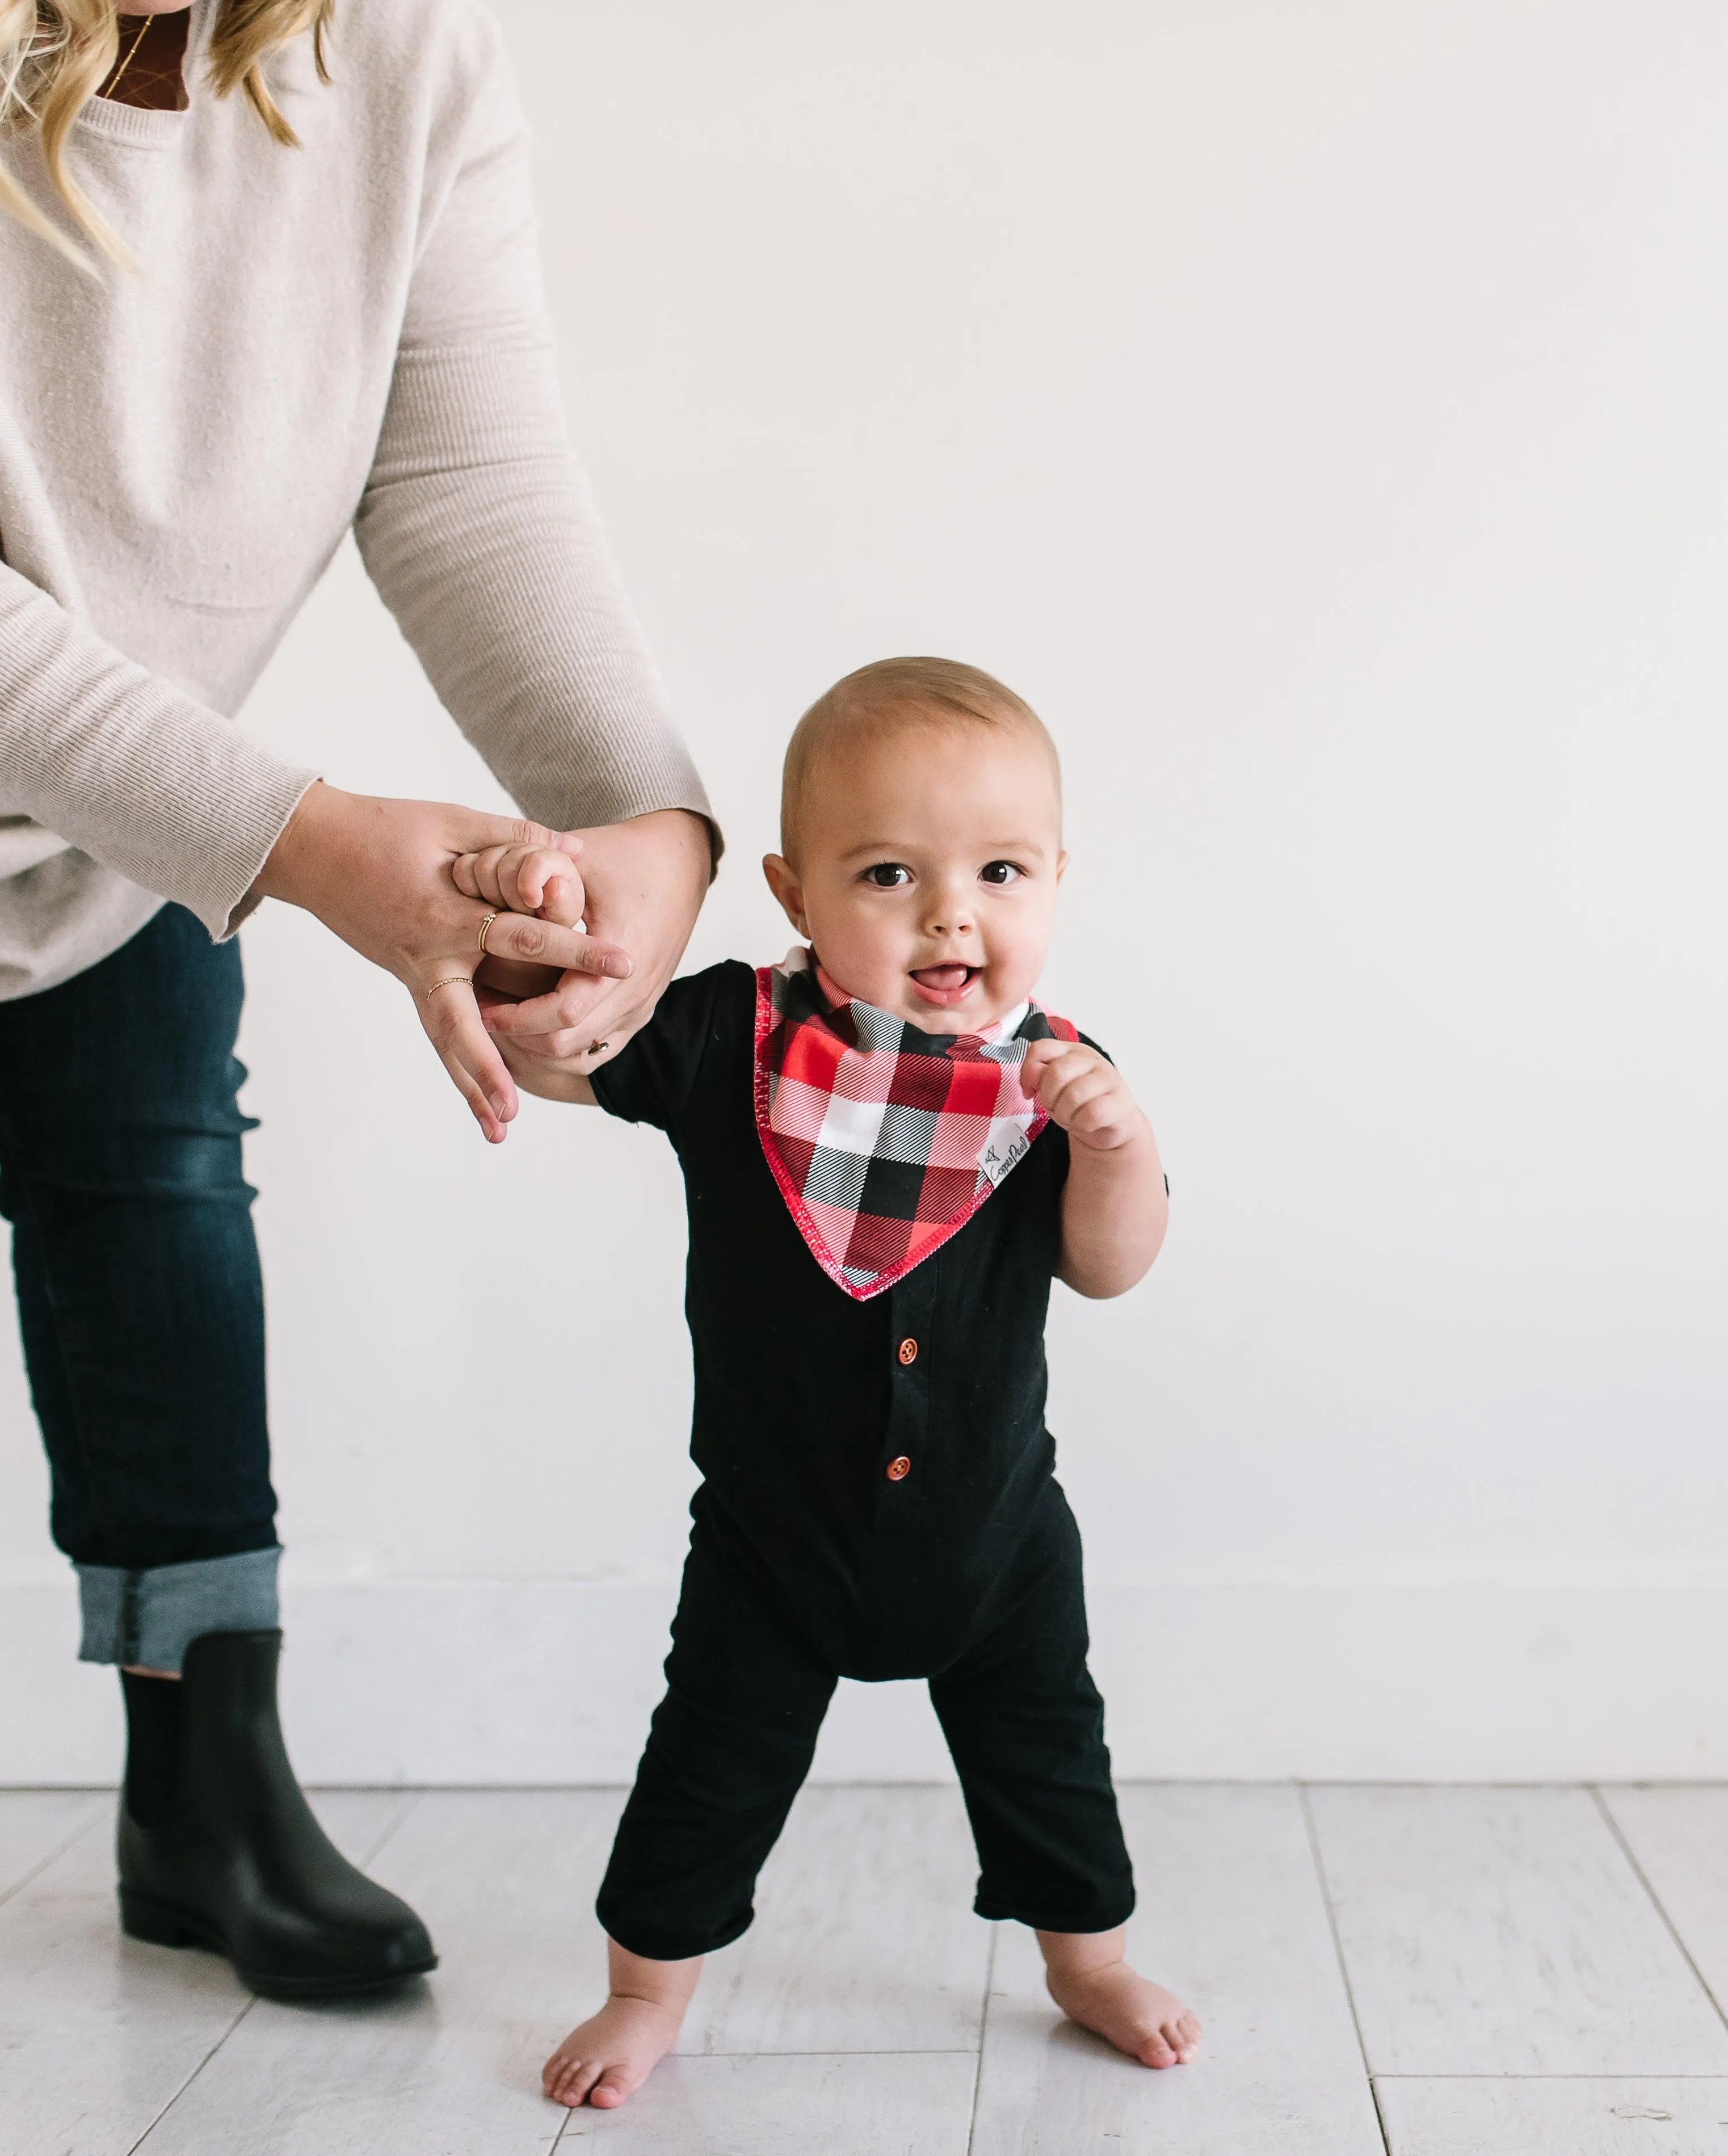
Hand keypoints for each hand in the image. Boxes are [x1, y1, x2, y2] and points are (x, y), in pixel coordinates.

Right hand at [254, 783, 631, 1143]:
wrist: (314, 848)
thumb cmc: (384, 828)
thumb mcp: (451, 822)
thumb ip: (513, 839)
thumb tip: (576, 852)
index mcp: (447, 915)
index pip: (524, 938)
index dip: (576, 948)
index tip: (623, 964)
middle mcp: (428, 956)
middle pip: (464, 1024)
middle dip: (493, 1066)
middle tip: (517, 1109)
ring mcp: (413, 974)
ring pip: (445, 1041)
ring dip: (471, 1086)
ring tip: (499, 1130)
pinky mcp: (408, 979)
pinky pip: (437, 1030)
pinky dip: (458, 1064)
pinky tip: (477, 1098)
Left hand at [480, 808, 711, 1075]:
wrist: (680, 864)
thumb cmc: (624, 857)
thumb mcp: (579, 860)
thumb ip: (538, 875)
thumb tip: (505, 898)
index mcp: (623, 954)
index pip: (563, 1011)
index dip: (515, 1016)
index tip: (479, 1005)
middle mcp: (636, 991)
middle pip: (566, 1043)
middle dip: (517, 1034)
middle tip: (481, 1011)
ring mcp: (641, 1007)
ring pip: (579, 1055)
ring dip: (536, 1043)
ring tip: (503, 1016)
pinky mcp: (640, 1012)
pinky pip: (597, 1050)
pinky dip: (562, 1046)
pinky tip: (533, 1022)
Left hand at [1022, 1038, 1146, 1151]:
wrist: (1109, 1127)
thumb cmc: (1079, 1104)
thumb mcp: (1054, 1089)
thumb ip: (1039, 1076)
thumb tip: (1032, 1077)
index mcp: (1072, 1052)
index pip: (1041, 1048)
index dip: (1028, 1072)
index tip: (1029, 1092)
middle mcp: (1092, 1060)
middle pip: (1056, 1072)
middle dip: (1049, 1098)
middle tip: (1055, 1108)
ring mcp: (1109, 1078)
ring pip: (1073, 1095)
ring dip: (1065, 1114)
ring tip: (1071, 1117)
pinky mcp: (1121, 1100)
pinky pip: (1092, 1114)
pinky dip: (1082, 1124)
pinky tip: (1085, 1124)